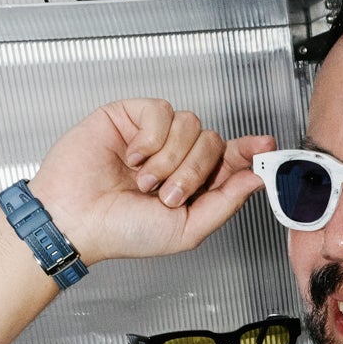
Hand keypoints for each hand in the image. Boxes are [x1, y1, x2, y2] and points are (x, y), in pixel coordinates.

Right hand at [28, 98, 275, 265]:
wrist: (77, 219)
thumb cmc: (122, 232)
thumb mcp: (186, 230)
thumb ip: (224, 204)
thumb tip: (255, 179)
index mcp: (193, 185)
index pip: (230, 159)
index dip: (249, 151)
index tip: (266, 146)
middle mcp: (176, 158)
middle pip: (214, 141)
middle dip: (195, 171)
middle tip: (167, 194)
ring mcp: (155, 137)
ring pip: (190, 124)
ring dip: (169, 159)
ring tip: (143, 181)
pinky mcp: (131, 117)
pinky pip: (161, 111)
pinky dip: (149, 139)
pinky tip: (132, 157)